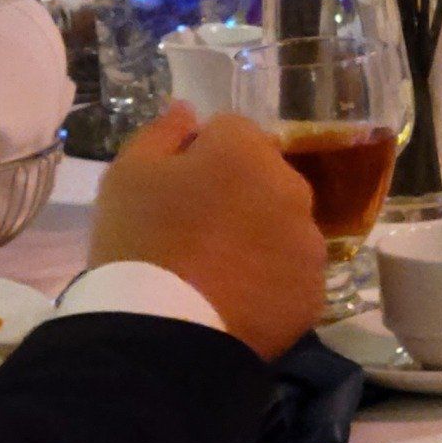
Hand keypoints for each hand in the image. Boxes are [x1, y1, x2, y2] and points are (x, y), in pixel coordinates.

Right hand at [88, 104, 326, 360]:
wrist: (163, 332)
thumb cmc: (141, 242)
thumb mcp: (128, 176)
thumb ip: (161, 133)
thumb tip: (187, 110)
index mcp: (247, 151)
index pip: (231, 131)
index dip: (201, 154)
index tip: (178, 187)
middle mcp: (291, 188)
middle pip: (265, 178)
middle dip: (239, 193)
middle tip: (195, 231)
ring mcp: (309, 243)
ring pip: (284, 226)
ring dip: (260, 236)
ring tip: (217, 271)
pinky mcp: (314, 291)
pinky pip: (292, 274)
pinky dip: (271, 282)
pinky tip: (237, 299)